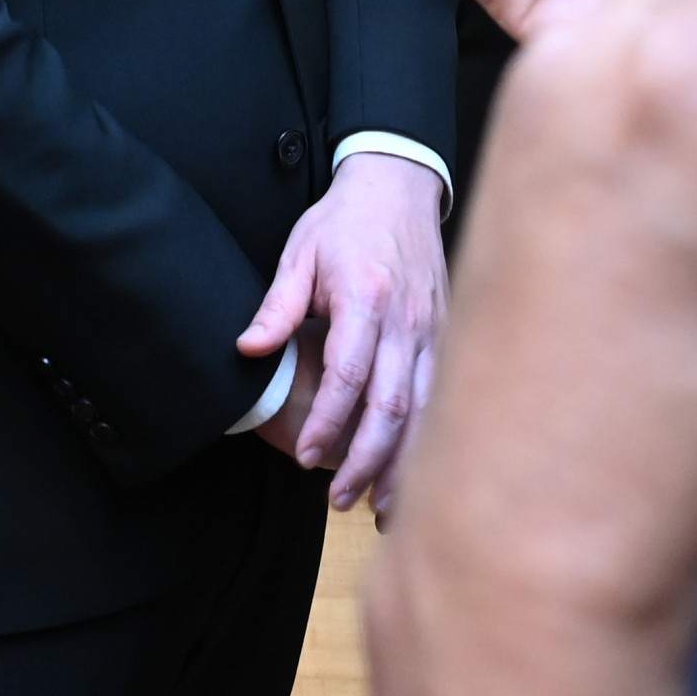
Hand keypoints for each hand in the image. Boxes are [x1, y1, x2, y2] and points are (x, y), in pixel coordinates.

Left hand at [239, 152, 447, 511]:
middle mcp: (407, 321)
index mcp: (367, 298)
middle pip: (393, 405)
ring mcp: (435, 330)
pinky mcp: (449, 336)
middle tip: (339, 499)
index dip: (328, 422)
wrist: (400, 186)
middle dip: (366, 460)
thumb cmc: (344, 221)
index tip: (304, 456)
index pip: (349, 374)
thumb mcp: (299, 252)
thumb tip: (247, 350)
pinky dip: (430, 442)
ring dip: (404, 464)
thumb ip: (277, 306)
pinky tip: (414, 474)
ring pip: (426, 412)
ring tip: (380, 509)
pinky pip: (443, 399)